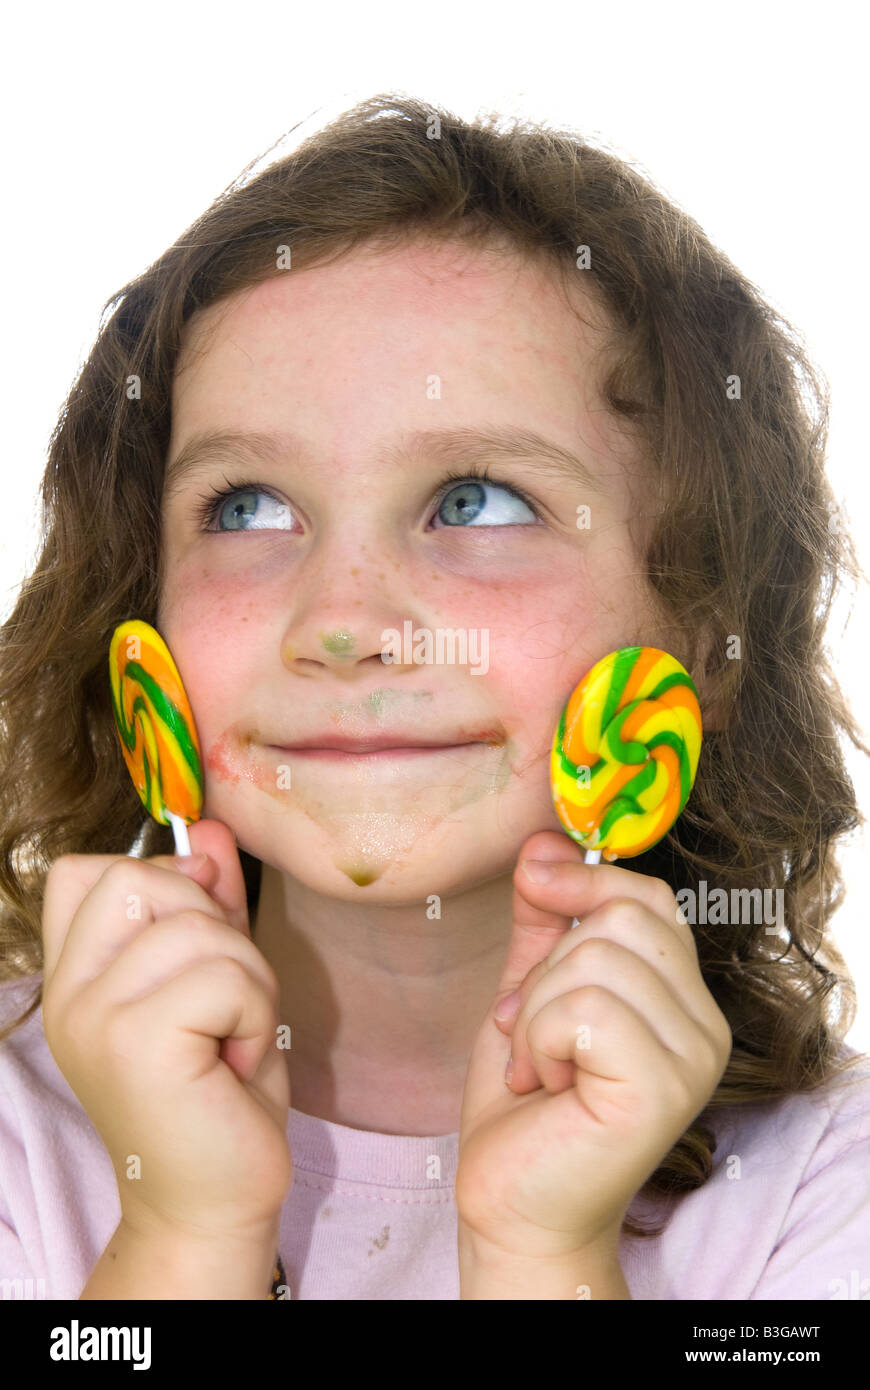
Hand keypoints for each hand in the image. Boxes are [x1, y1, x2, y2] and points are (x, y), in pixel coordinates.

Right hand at [41, 819, 291, 1241]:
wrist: (215, 1200)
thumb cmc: (219, 1092)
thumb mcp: (218, 978)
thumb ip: (209, 904)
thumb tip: (209, 827)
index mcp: (76, 975)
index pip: (85, 871)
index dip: (159, 877)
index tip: (198, 931)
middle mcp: (69, 992)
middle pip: (143, 876)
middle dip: (214, 924)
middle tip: (224, 1002)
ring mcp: (93, 1015)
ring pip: (198, 926)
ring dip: (248, 977)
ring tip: (233, 1038)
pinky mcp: (132, 1040)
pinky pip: (225, 973)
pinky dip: (256, 1011)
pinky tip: (237, 1061)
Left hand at [456, 830, 730, 1259]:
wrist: (512, 1200)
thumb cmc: (526, 1103)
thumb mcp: (530, 990)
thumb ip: (543, 919)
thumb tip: (542, 841)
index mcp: (682, 998)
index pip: (650, 898)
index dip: (585, 883)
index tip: (536, 889)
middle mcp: (704, 1025)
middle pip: (620, 920)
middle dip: (547, 968)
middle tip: (531, 1032)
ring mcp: (693, 1058)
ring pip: (595, 962)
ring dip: (536, 1013)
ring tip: (538, 1066)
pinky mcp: (664, 1088)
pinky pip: (585, 1010)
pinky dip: (540, 1040)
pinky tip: (546, 1085)